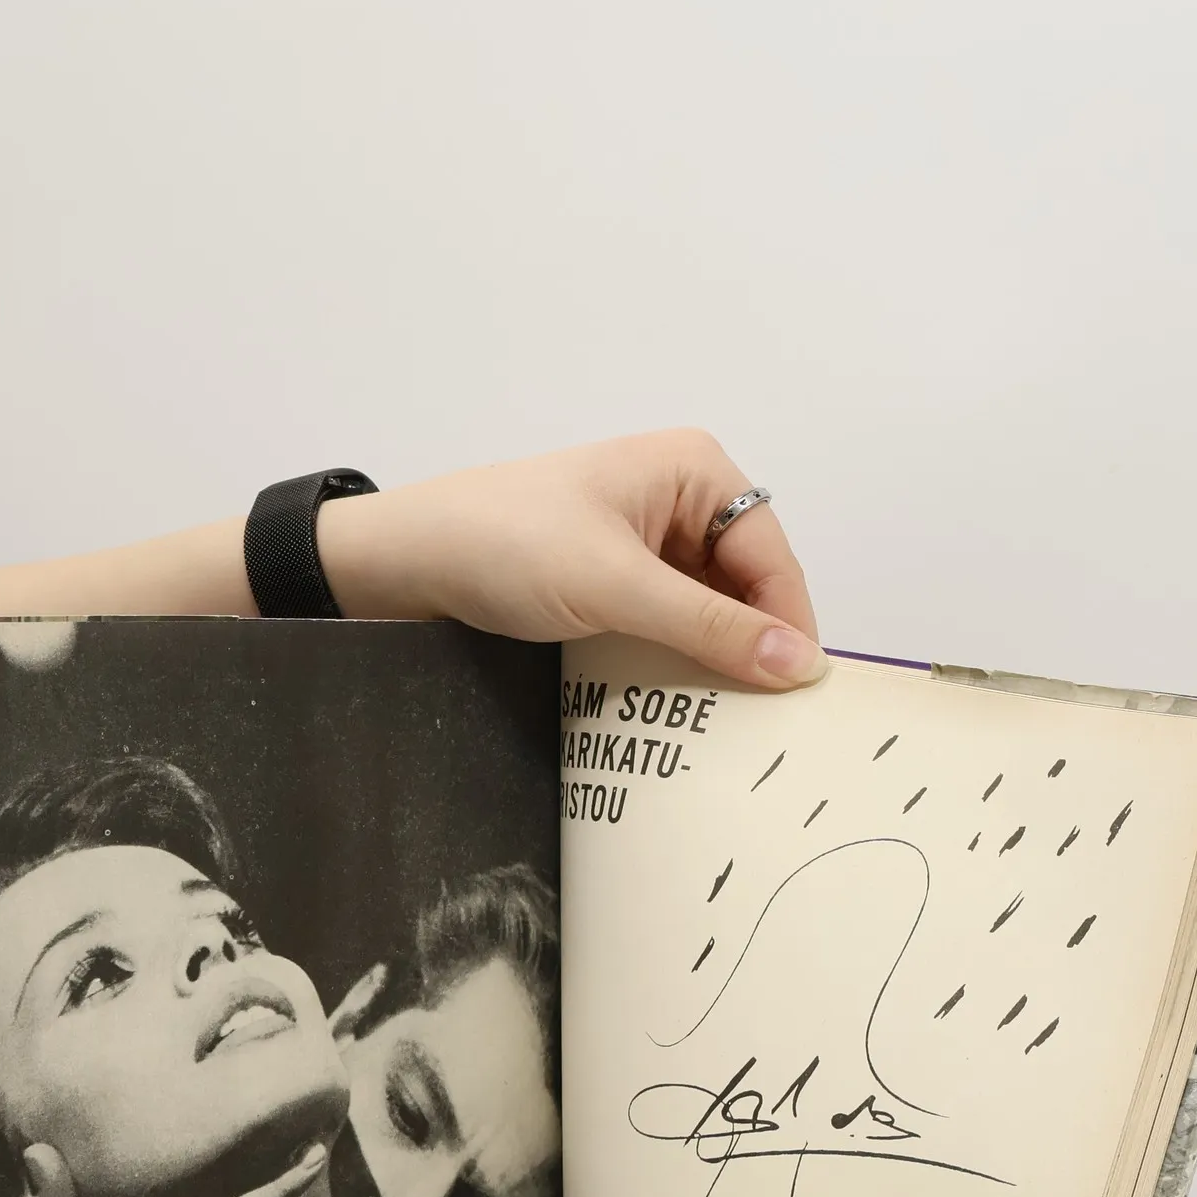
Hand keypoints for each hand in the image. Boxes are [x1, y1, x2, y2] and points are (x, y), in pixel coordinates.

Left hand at [0, 427, 823, 689]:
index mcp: (692, 468)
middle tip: (762, 727)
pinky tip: (671, 711)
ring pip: (705, 614)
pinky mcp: (608, 582)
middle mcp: (676, 497)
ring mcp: (641, 542)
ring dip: (708, 665)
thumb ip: (710, 629)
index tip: (799, 701)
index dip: (789, 626)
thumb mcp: (615, 587)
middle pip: (745, 586)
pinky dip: (670, 666)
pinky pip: (663, 627)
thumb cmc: (500, 545)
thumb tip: (800, 667)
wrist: (396, 564)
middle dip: (749, 648)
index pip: (772, 556)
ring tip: (720, 728)